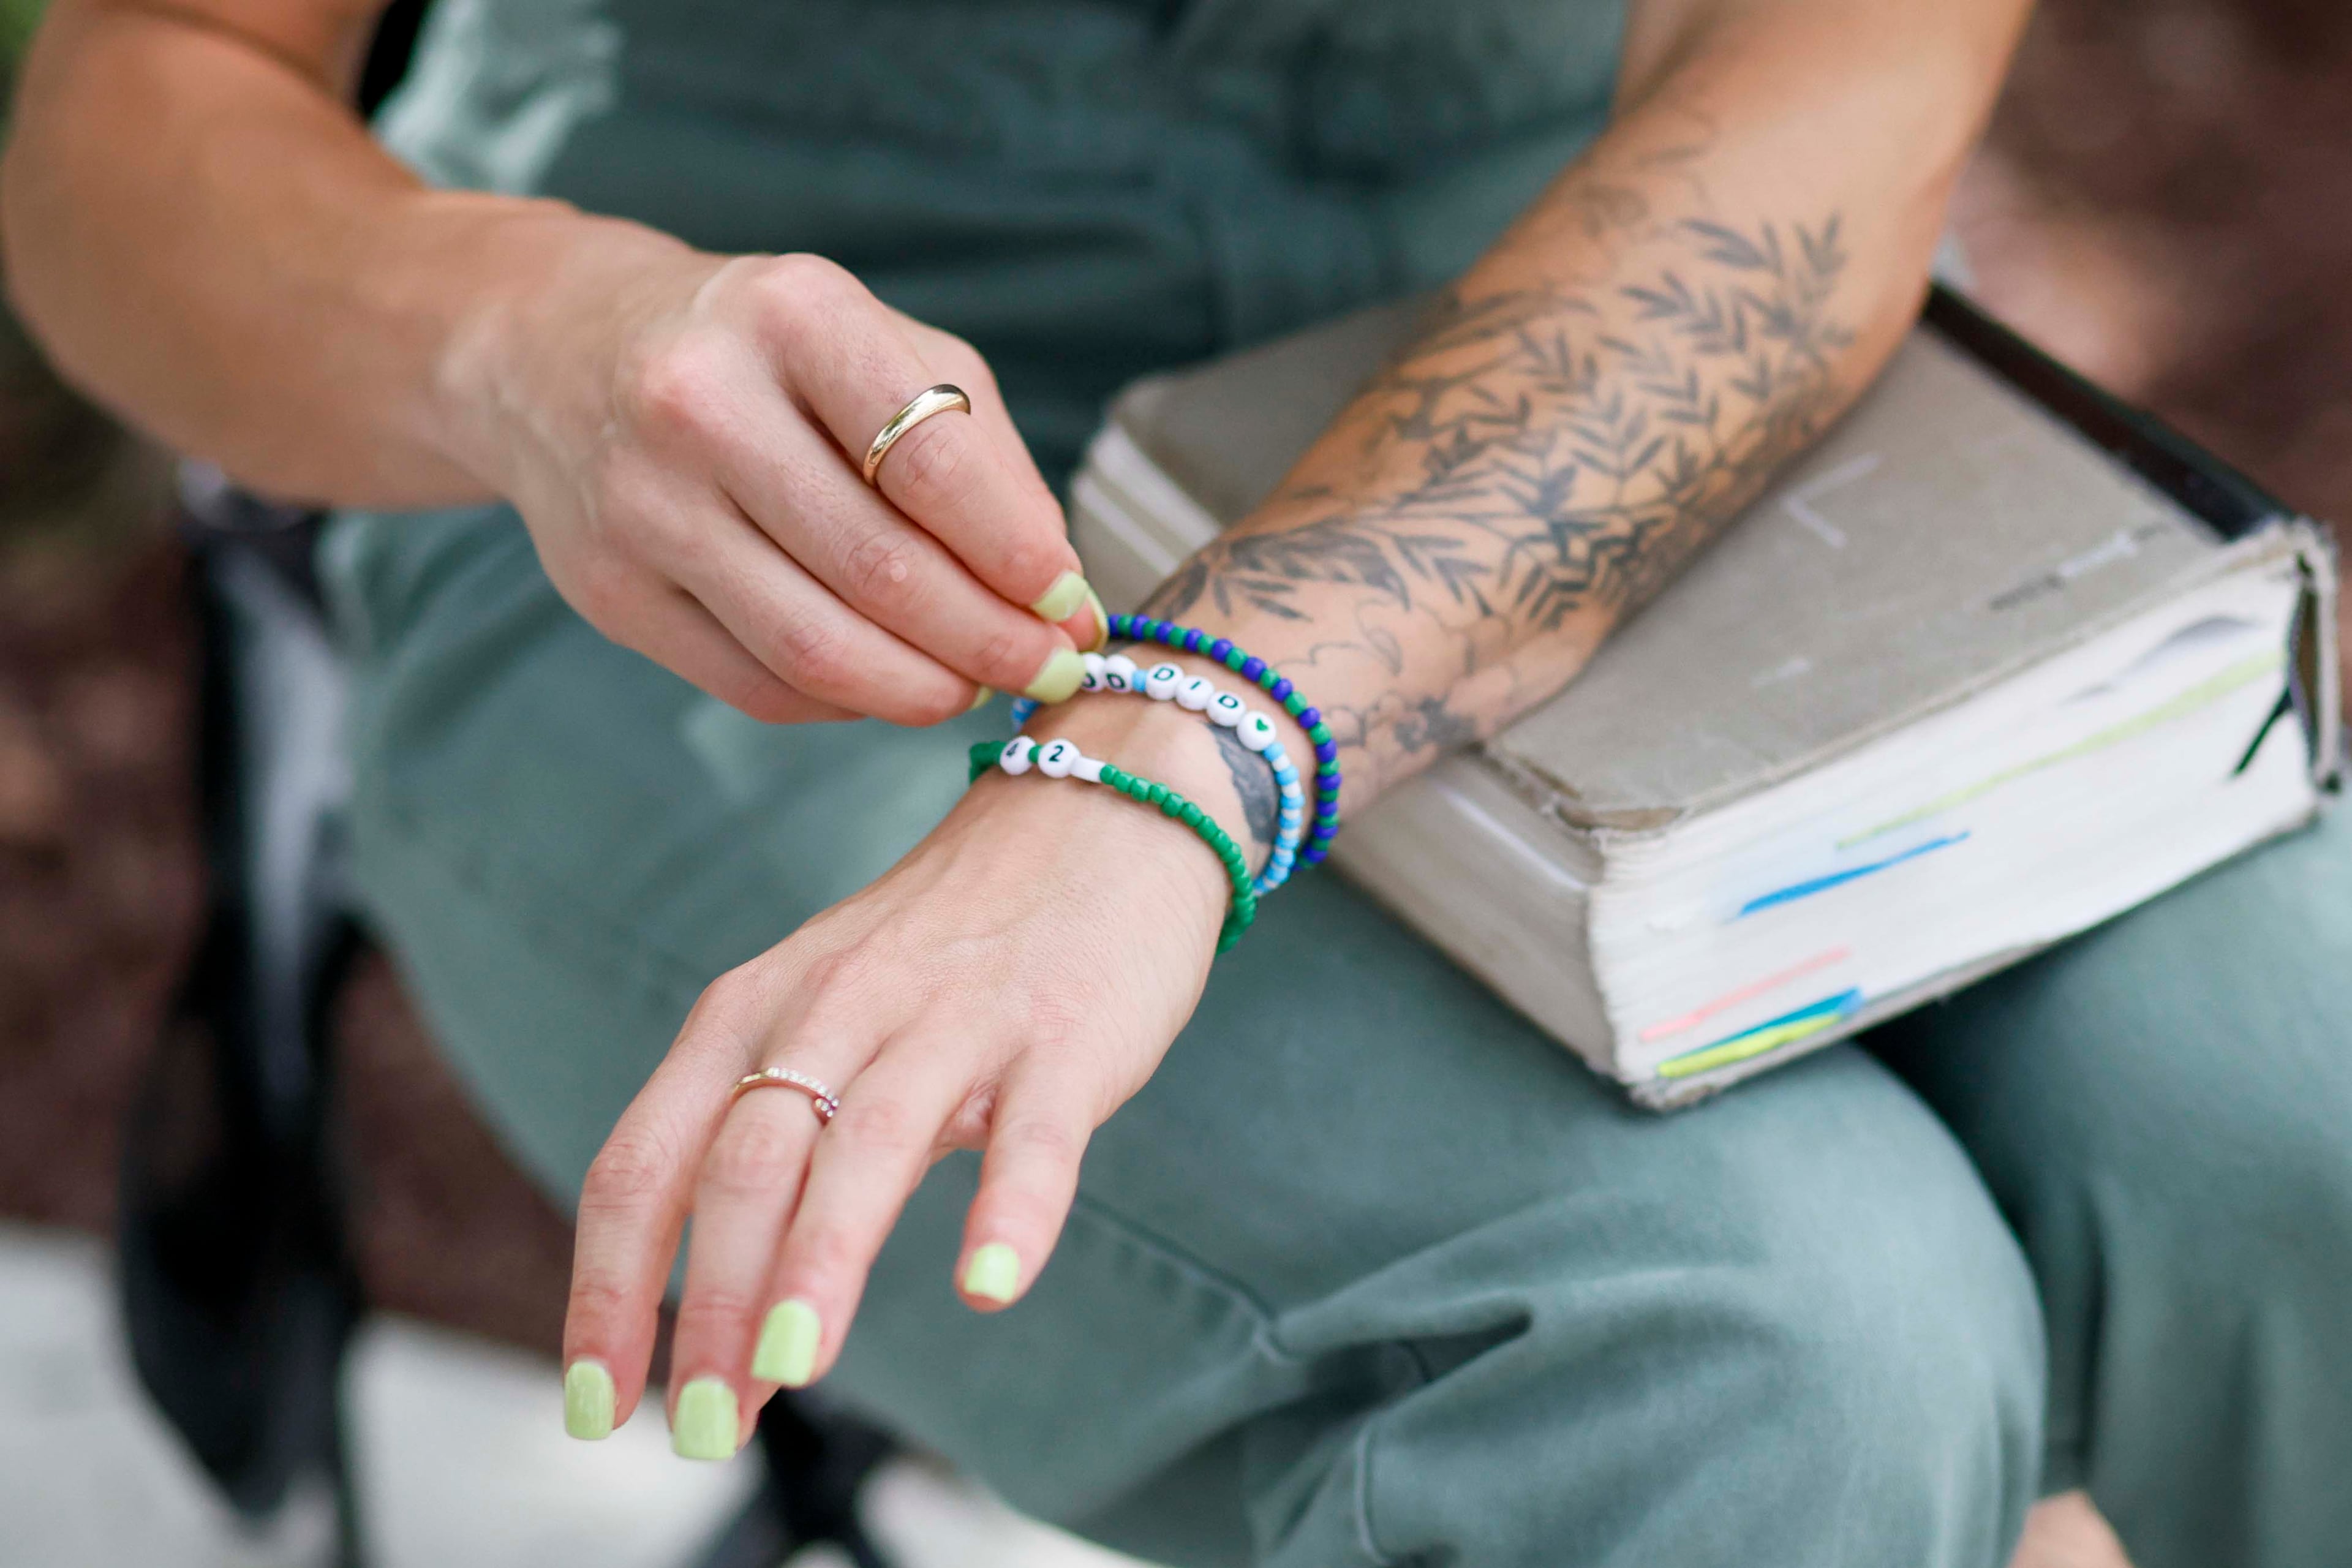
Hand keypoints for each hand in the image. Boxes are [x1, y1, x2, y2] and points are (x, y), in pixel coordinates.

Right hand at [447, 233, 1103, 724]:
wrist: (559, 349)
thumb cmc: (764, 352)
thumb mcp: (884, 348)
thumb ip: (982, 457)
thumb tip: (1059, 595)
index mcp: (794, 316)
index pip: (934, 465)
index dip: (1019, 558)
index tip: (1072, 609)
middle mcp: (703, 404)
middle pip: (881, 573)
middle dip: (990, 643)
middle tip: (1048, 672)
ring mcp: (643, 505)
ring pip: (818, 650)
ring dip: (923, 690)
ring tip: (977, 686)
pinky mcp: (610, 591)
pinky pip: (758, 686)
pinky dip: (846, 702)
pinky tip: (886, 679)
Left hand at [557, 695, 1244, 1453]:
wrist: (1099, 804)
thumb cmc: (951, 941)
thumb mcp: (822, 1010)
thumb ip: (769, 1137)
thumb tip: (724, 1319)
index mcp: (754, 1009)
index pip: (647, 1159)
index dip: (612, 1286)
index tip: (601, 1403)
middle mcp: (836, 1007)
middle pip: (745, 1161)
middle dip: (713, 1302)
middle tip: (708, 1425)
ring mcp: (955, 1017)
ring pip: (870, 1143)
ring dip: (822, 1260)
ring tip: (796, 1368)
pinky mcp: (1064, 1033)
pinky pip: (1036, 1131)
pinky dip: (1011, 1208)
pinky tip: (988, 1283)